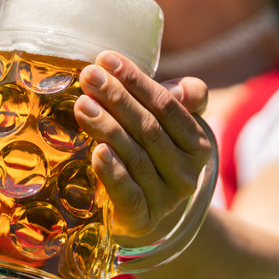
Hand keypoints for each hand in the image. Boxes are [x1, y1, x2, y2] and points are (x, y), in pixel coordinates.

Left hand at [74, 51, 211, 236]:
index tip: (106, 59)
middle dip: (116, 99)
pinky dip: (112, 172)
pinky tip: (97, 152)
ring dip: (107, 128)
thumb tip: (184, 88)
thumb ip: (175, 102)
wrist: (142, 217)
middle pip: (148, 128)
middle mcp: (186, 172)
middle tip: (88, 76)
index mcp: (197, 143)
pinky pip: (128, 194)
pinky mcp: (141, 219)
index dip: (136, 81)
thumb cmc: (147, 157)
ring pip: (135, 156)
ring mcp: (165, 198)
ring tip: (82, 106)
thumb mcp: (164, 127)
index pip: (167, 106)